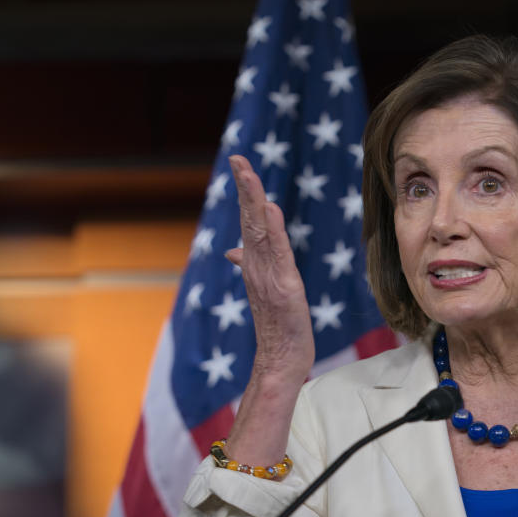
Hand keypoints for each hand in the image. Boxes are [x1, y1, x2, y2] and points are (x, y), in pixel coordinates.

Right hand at [226, 155, 314, 388]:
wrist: (281, 358)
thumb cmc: (278, 325)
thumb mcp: (267, 287)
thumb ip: (251, 264)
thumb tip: (233, 249)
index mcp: (255, 262)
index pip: (249, 219)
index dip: (245, 191)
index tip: (240, 163)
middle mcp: (257, 264)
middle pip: (249, 218)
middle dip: (245, 186)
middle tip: (238, 157)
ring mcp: (268, 275)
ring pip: (260, 231)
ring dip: (254, 201)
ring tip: (249, 174)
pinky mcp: (283, 286)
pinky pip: (278, 254)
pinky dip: (273, 231)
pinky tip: (269, 209)